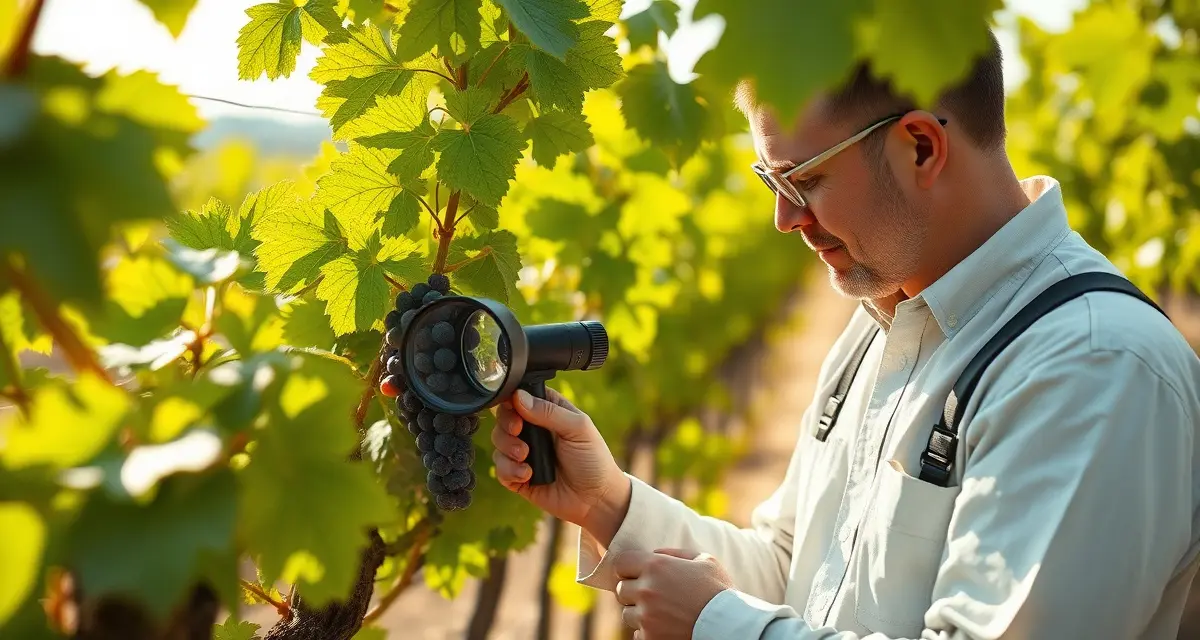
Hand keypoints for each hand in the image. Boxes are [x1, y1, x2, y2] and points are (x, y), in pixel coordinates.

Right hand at [491, 386, 630, 540]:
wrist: (596, 500)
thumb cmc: (593, 460)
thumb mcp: (578, 428)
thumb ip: (549, 411)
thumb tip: (518, 397)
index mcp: (549, 411)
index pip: (521, 396)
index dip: (512, 400)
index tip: (516, 410)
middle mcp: (534, 430)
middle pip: (503, 418)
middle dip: (506, 425)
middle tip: (519, 432)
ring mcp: (524, 453)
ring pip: (498, 442)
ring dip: (507, 448)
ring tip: (525, 456)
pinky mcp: (518, 476)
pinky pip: (500, 468)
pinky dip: (509, 470)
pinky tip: (527, 475)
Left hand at [613, 548, 733, 639]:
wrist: (730, 626)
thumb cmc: (719, 591)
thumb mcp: (704, 561)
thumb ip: (676, 554)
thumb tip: (654, 553)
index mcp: (656, 567)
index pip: (621, 563)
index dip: (628, 568)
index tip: (637, 574)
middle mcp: (646, 590)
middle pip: (622, 590)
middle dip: (634, 592)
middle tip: (654, 596)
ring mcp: (646, 617)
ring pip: (628, 614)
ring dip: (640, 613)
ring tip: (663, 614)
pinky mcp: (649, 638)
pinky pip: (637, 634)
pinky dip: (647, 632)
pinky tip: (666, 628)